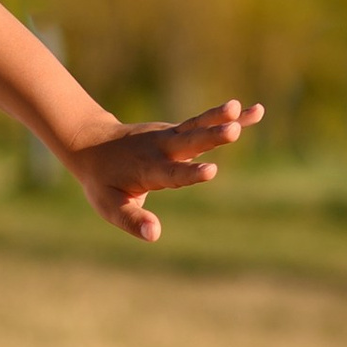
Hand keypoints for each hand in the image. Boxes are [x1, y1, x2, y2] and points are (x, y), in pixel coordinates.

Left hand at [69, 98, 262, 241]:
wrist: (92, 144)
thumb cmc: (102, 181)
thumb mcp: (109, 205)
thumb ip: (132, 220)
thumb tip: (155, 235)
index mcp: (146, 170)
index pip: (171, 173)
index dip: (191, 173)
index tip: (211, 171)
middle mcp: (161, 149)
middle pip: (190, 143)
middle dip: (211, 137)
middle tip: (233, 130)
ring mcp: (170, 137)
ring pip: (198, 127)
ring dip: (222, 119)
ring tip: (249, 112)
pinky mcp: (177, 131)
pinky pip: (204, 122)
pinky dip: (228, 117)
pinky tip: (254, 111)